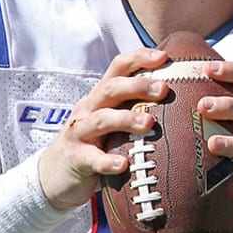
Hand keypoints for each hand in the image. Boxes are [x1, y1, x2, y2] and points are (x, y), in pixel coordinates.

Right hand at [37, 48, 169, 210]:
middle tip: (163, 88)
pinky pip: (92, 159)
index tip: (164, 57)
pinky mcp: (75, 158)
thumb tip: (178, 98)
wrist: (54, 175)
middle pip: (110, 89)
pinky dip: (107, 161)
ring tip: (149, 122)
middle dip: (137, 85)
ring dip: (125, 119)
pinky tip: (123, 165)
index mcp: (100, 97)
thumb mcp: (110, 122)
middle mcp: (88, 109)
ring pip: (101, 119)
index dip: (139, 58)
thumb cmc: (93, 144)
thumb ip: (133, 108)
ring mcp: (79, 133)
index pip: (118, 67)